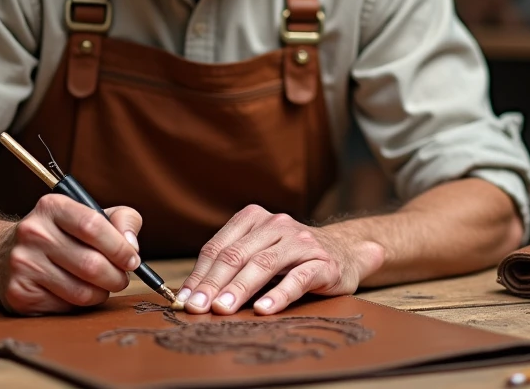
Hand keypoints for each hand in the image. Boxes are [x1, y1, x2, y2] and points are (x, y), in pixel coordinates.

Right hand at [0, 194, 142, 314]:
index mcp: (52, 207)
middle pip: (91, 264)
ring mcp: (23, 264)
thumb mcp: (89, 214)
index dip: (120, 247)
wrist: (2, 255)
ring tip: (101, 286)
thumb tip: (132, 246)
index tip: (133, 260)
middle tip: (121, 278)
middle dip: (116, 277)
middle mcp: (33, 233)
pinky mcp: (19, 293)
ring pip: (80, 291)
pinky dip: (80, 305)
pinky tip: (76, 293)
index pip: (93, 226)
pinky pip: (65, 308)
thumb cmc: (60, 235)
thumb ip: (121, 220)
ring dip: (101, 294)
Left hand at [175, 205, 382, 314]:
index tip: (184, 299)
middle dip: (213, 284)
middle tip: (197, 308)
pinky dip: (279, 294)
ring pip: (263, 264)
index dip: (199, 274)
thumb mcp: (259, 252)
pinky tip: (263, 310)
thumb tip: (193, 295)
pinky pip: (298, 278)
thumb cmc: (291, 257)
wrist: (345, 252)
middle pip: (236, 255)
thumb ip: (231, 266)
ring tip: (222, 310)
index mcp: (254, 218)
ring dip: (239, 288)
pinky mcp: (323, 263)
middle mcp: (276, 225)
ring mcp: (300, 242)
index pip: (219, 247)